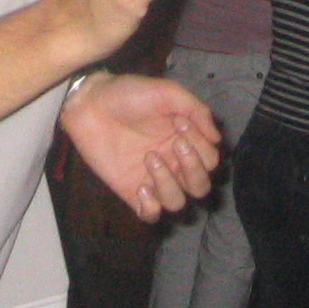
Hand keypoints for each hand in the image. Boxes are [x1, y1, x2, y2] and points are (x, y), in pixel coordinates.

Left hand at [61, 72, 218, 220]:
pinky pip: (151, 216)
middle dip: (193, 168)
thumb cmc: (129, 94)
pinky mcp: (130, 190)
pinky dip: (152, 207)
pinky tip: (141, 187)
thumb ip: (197, 110)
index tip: (180, 123)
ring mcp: (152, 179)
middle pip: (201, 186)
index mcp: (185, 141)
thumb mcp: (168, 92)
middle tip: (175, 144)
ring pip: (178, 203)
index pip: (210, 159)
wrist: (91, 103)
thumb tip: (217, 138)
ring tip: (150, 157)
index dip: (201, 145)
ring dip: (169, 184)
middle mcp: (173, 163)